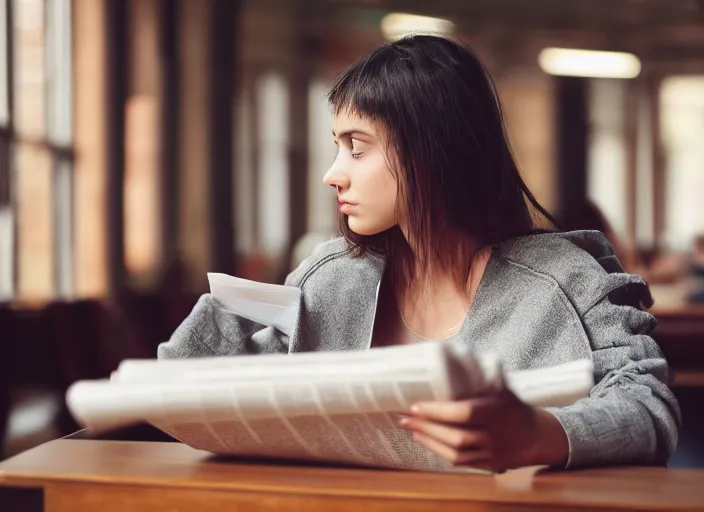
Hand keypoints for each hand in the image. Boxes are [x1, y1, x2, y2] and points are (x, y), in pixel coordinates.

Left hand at [400, 389, 568, 471]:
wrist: (535, 436)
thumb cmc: (511, 405)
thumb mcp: (502, 388)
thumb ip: (481, 375)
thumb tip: (451, 352)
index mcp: (499, 411)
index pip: (465, 413)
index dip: (439, 411)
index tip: (417, 405)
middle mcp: (497, 434)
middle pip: (457, 436)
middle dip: (427, 426)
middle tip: (404, 416)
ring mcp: (493, 453)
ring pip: (456, 452)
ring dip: (428, 439)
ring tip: (409, 426)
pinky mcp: (489, 466)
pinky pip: (460, 462)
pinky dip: (438, 451)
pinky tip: (423, 439)